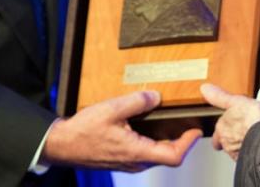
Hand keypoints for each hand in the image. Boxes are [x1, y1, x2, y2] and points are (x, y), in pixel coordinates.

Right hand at [42, 90, 201, 171]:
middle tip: (189, 123)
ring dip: (168, 142)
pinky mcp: (124, 159)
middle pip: (168, 156)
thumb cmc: (83, 131)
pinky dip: (155, 142)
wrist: (63, 145)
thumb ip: (136, 102)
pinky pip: (146, 153)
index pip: (173, 156)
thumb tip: (155, 97)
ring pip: (157, 155)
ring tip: (174, 123)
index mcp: (136, 151)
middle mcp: (136, 161)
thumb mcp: (111, 109)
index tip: (195, 129)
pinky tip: (151, 127)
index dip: (188, 143)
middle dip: (181, 141)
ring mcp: (130, 163)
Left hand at [201, 83, 259, 160]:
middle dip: (231, 139)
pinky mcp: (249, 160)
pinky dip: (252, 152)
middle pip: (225, 143)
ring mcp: (237, 153)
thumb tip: (205, 89)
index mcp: (222, 128)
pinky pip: (247, 157)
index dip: (221, 131)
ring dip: (241, 145)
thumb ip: (219, 97)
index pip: (217, 133)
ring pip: (235, 151)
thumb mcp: (235, 101)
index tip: (224, 129)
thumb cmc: (252, 120)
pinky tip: (258, 146)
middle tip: (239, 132)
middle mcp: (227, 143)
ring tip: (251, 138)